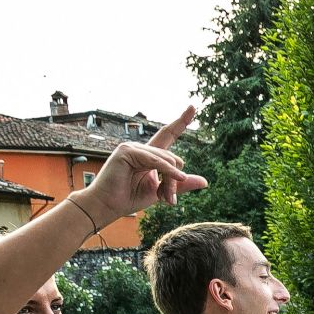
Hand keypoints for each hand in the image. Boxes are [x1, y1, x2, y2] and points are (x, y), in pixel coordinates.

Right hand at [75, 106, 207, 222]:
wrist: (108, 206)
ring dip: (171, 181)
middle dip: (176, 180)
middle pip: (174, 158)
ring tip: (165, 198)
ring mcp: (132, 147)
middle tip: (169, 199)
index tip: (192, 106)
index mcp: (150, 155)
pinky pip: (157, 160)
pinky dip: (168, 171)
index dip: (181, 121)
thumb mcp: (162, 191)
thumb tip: (205, 181)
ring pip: (168, 160)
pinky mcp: (126, 151)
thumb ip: (181, 184)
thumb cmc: (131, 198)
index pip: (168, 134)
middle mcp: (142, 148)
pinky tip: (178, 177)